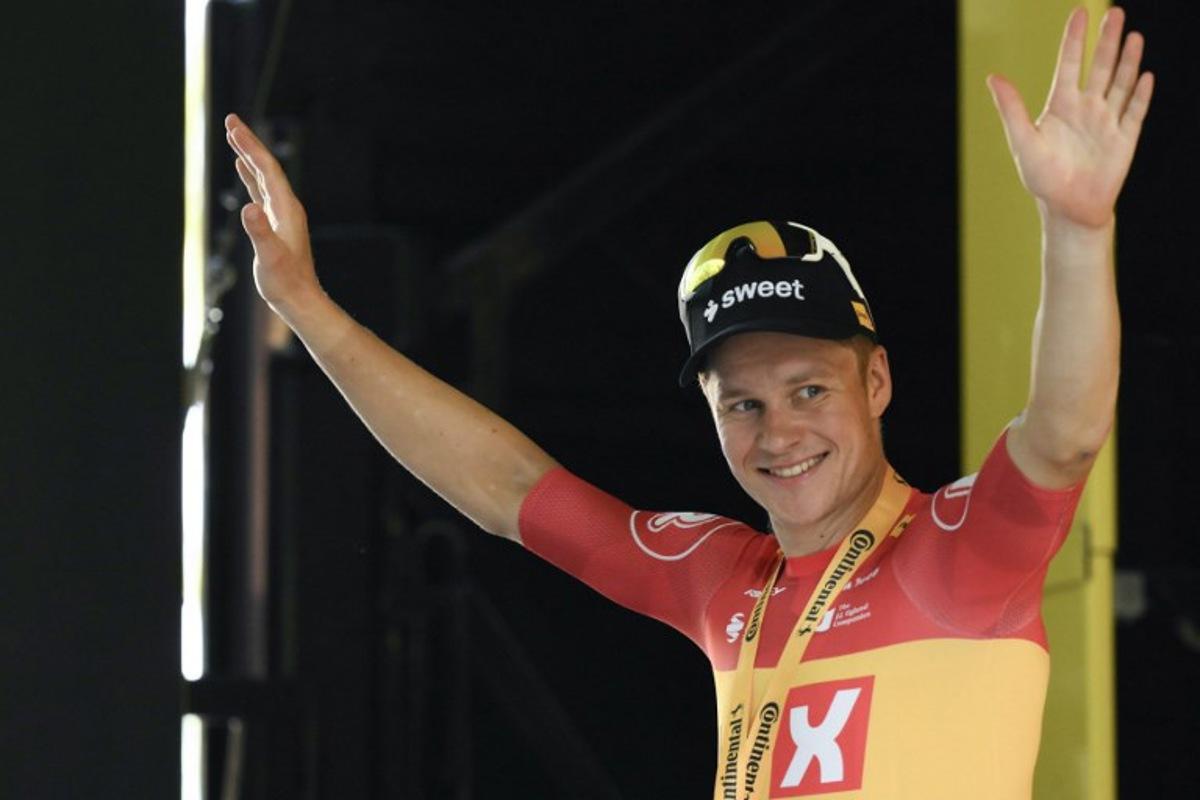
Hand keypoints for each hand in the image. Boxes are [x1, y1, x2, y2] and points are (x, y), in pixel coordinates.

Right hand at [224, 114, 318, 312]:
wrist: (299, 299)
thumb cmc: (284, 281)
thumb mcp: (269, 257)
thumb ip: (259, 232)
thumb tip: (248, 207)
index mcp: (286, 209)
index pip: (267, 169)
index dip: (250, 146)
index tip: (233, 126)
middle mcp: (285, 207)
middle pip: (266, 167)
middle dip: (248, 142)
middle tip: (230, 120)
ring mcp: (281, 213)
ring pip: (263, 176)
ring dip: (248, 155)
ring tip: (234, 136)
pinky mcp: (274, 223)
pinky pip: (261, 190)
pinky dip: (250, 175)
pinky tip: (242, 168)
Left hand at [987, 6, 1153, 228]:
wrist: (1069, 209)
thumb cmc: (1042, 178)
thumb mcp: (1023, 142)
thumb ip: (1011, 109)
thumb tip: (993, 77)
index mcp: (1061, 106)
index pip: (1069, 65)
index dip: (1074, 39)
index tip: (1079, 13)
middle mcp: (1086, 108)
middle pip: (1099, 67)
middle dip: (1107, 41)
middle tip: (1114, 12)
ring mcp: (1107, 121)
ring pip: (1120, 83)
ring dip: (1127, 61)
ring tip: (1133, 35)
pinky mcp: (1124, 138)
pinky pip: (1134, 112)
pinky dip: (1139, 95)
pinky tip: (1145, 76)